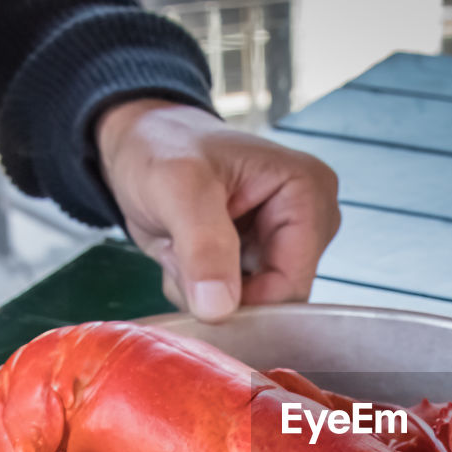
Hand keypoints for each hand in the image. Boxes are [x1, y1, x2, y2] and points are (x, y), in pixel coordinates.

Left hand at [96, 99, 340, 320]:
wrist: (140, 142)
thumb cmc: (161, 146)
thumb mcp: (177, 186)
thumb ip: (204, 246)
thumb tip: (220, 309)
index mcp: (308, 193)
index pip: (293, 283)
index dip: (245, 301)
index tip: (196, 291)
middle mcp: (311, 220)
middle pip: (277, 298)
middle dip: (221, 291)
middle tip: (180, 253)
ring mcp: (288, 240)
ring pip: (255, 304)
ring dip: (207, 290)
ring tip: (180, 249)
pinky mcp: (265, 256)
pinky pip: (239, 300)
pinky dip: (204, 290)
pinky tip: (185, 256)